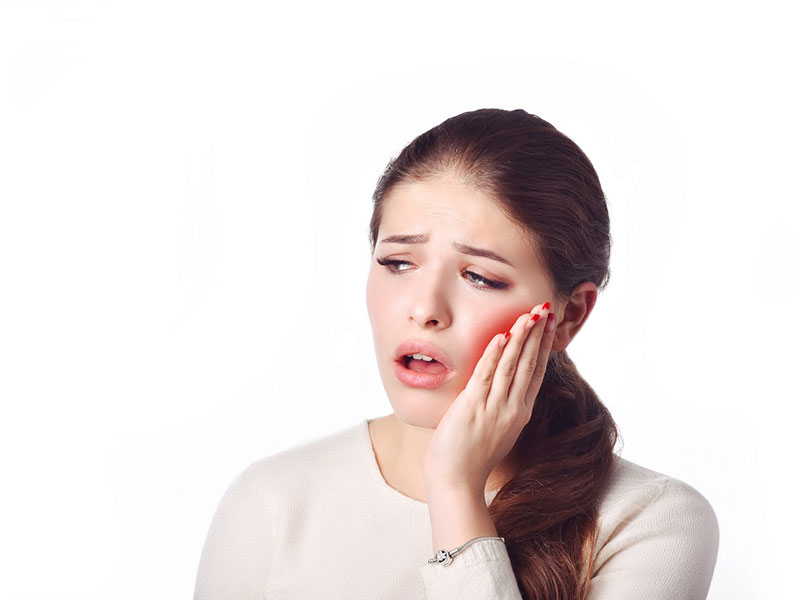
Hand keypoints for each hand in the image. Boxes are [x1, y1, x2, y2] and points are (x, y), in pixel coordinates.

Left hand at [423, 301, 556, 496]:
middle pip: (529, 364)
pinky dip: (495, 354)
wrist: (457, 482)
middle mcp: (512, 409)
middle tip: (545, 309)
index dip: (542, 346)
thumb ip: (498, 407)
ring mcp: (494, 408)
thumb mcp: (494, 430)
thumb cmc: (470, 459)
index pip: (536, 372)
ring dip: (521, 337)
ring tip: (529, 314)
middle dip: (537, 334)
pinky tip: (501, 336)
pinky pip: (486, 375)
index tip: (548, 325)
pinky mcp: (473, 407)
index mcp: (519, 414)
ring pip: (512, 365)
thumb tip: (496, 386)